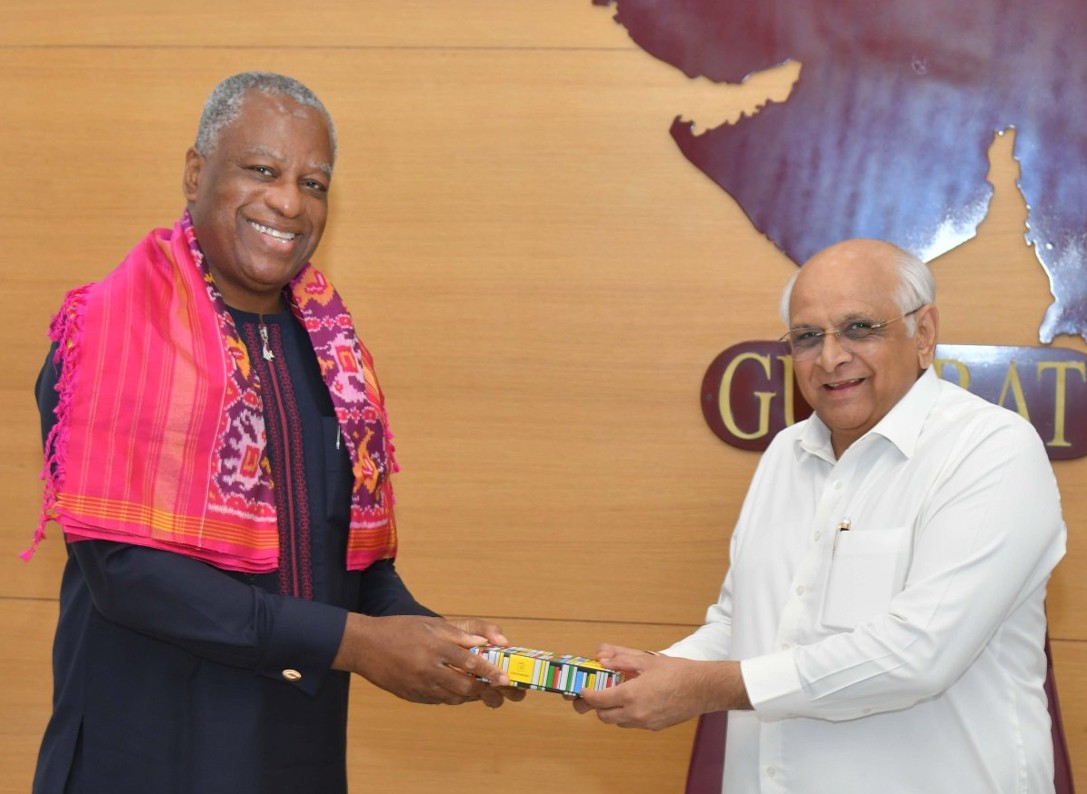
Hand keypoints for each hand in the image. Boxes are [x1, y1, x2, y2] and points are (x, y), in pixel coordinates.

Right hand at [332, 613, 517, 706]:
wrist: (365, 646)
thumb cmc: (401, 629)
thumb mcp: (432, 624)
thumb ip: (460, 633)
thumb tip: (485, 643)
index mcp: (435, 646)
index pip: (470, 661)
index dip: (490, 671)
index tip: (505, 679)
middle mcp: (428, 668)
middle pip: (464, 686)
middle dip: (484, 689)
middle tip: (498, 689)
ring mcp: (419, 685)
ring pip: (453, 697)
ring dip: (470, 695)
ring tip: (480, 689)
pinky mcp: (412, 696)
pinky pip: (438, 701)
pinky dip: (452, 697)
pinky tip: (457, 690)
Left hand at [572, 644, 749, 730]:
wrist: (703, 688)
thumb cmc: (677, 672)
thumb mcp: (646, 660)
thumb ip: (621, 659)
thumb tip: (602, 658)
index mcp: (631, 695)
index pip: (598, 700)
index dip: (586, 695)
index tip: (583, 690)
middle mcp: (635, 713)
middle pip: (604, 717)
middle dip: (596, 706)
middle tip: (596, 693)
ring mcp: (645, 723)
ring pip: (618, 722)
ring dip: (612, 711)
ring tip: (617, 695)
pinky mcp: (655, 727)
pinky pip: (633, 724)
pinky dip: (627, 715)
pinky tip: (635, 700)